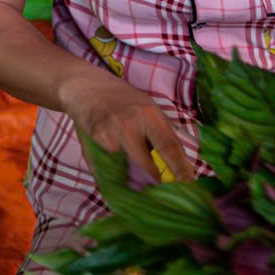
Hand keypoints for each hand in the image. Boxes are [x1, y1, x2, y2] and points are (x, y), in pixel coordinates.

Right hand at [59, 70, 191, 183]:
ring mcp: (109, 137)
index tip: (188, 183)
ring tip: (132, 168)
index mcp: (149, 115)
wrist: (86, 88)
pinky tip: (113, 156)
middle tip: (161, 187)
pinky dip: (115, 167)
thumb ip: (162, 132)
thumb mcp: (149, 108)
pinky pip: (109, 167)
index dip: (180, 168)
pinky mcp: (93, 146)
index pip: (169, 146)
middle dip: (155, 178)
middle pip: (146, 164)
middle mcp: (129, 126)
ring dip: (132, 173)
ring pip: (126, 168)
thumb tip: (179, 162)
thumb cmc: (123, 99)